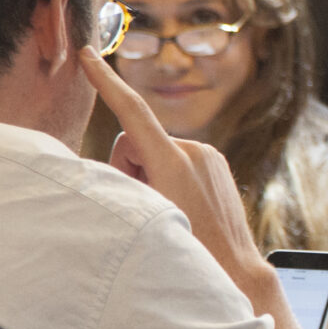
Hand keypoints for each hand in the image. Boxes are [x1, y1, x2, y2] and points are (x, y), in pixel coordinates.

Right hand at [78, 46, 296, 328]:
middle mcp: (195, 151)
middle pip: (136, 143)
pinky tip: (184, 208)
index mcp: (174, 161)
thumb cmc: (189, 254)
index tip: (91, 55)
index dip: (107, 83)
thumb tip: (113, 173)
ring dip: (150, 179)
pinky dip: (168, 179)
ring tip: (171, 213)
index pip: (132, 112)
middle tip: (148, 207)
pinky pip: (176, 162)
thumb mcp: (146, 218)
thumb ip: (125, 185)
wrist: (236, 272)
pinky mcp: (217, 165)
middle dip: (130, 170)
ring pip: (155, 155)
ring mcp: (209, 157)